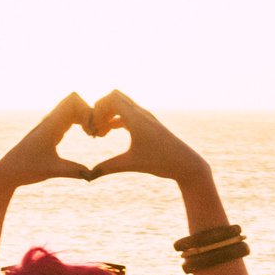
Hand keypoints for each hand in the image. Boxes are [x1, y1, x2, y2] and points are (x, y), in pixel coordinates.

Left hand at [0, 95, 95, 186]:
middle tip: (96, 132)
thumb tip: (93, 175)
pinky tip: (87, 136)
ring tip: (94, 134)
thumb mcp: (51, 170)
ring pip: (74, 108)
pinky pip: (71, 117)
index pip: (73, 100)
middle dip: (90, 112)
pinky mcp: (52, 130)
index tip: (91, 131)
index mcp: (50, 124)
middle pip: (76, 101)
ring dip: (87, 116)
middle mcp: (51, 120)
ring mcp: (51, 124)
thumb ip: (73, 171)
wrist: (8, 171)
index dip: (87, 111)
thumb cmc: (26, 168)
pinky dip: (82, 122)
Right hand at [87, 91, 210, 183]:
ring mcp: (147, 118)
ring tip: (101, 133)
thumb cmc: (161, 162)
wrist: (187, 164)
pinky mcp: (150, 125)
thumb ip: (108, 167)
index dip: (97, 108)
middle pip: (115, 98)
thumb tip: (87, 176)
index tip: (92, 126)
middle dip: (101, 109)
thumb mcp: (132, 164)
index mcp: (137, 118)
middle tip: (94, 128)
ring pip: (123, 106)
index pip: (112, 98)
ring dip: (109, 114)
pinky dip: (117, 119)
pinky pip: (129, 114)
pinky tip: (110, 132)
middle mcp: (142, 114)